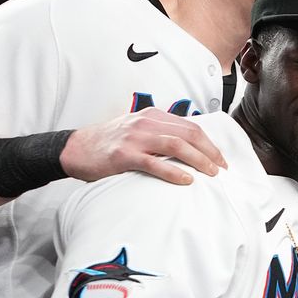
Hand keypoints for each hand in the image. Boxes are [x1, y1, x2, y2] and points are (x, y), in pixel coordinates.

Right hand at [61, 108, 226, 184]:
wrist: (75, 149)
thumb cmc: (109, 144)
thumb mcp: (138, 131)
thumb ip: (161, 135)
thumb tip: (190, 150)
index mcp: (153, 116)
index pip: (191, 127)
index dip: (210, 144)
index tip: (221, 159)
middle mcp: (146, 123)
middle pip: (189, 134)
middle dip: (210, 152)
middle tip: (222, 169)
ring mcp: (134, 138)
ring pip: (176, 145)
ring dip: (198, 160)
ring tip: (210, 174)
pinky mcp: (123, 155)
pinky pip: (154, 162)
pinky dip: (173, 172)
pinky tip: (186, 180)